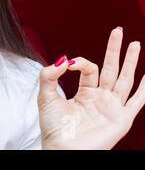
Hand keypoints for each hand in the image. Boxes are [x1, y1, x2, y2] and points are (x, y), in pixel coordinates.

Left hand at [38, 27, 144, 148]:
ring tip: (135, 43)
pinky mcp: (121, 119)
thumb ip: (49, 75)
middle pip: (111, 68)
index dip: (81, 62)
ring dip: (130, 61)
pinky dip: (144, 89)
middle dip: (114, 49)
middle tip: (118, 30)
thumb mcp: (45, 95)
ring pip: (125, 79)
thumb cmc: (53, 127)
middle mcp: (100, 98)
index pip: (90, 69)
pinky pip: (137, 101)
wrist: (61, 149)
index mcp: (85, 93)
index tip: (69, 64)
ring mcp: (112, 107)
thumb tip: (62, 59)